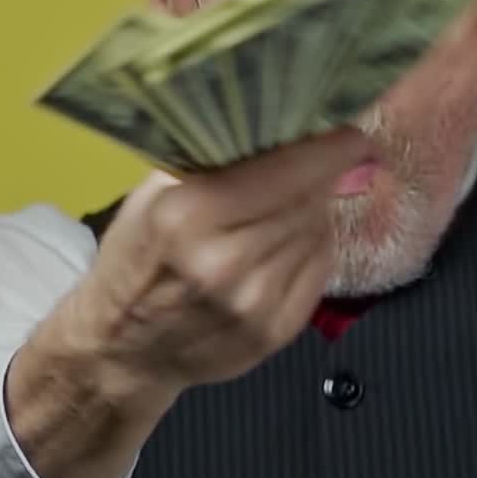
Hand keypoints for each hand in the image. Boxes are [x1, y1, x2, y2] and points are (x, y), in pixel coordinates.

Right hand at [64, 126, 369, 393]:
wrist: (124, 350)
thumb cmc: (135, 259)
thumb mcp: (152, 196)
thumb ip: (210, 161)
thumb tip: (278, 127)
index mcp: (188, 216)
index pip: (285, 169)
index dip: (328, 147)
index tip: (351, 132)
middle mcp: (226, 261)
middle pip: (307, 199)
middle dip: (318, 175)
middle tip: (316, 160)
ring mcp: (256, 303)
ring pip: (318, 232)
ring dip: (313, 211)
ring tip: (290, 204)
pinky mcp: (278, 332)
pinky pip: (321, 269)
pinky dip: (313, 247)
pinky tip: (288, 242)